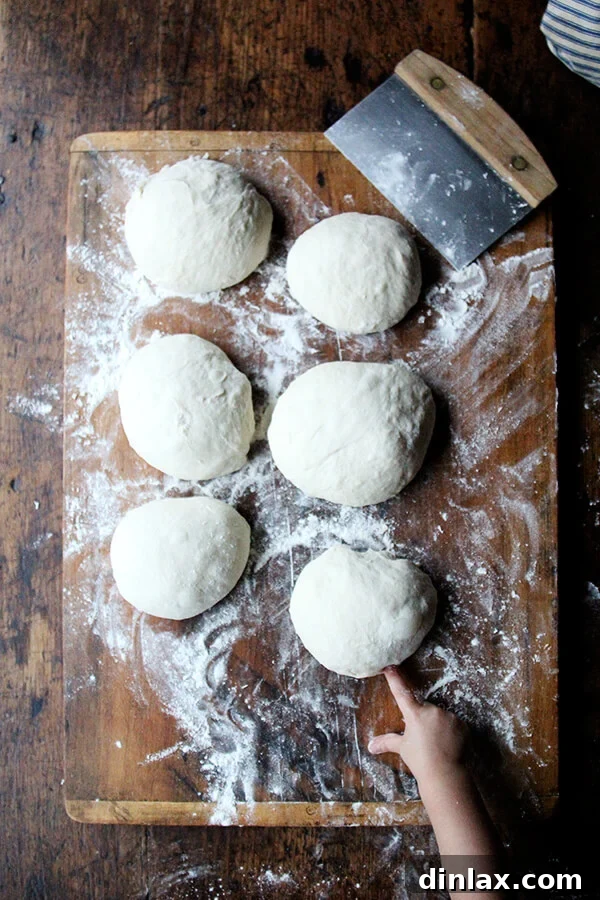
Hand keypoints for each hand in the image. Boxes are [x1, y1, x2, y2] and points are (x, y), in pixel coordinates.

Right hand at [368, 666, 467, 785]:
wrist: (445, 774)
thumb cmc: (421, 761)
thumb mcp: (403, 749)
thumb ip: (387, 742)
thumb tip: (370, 746)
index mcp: (415, 714)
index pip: (402, 693)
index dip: (395, 679)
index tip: (390, 666)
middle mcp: (432, 711)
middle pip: (425, 710)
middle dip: (424, 720)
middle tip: (424, 739)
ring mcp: (448, 716)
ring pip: (440, 717)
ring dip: (438, 726)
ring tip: (437, 744)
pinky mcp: (461, 723)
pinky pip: (453, 723)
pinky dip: (451, 731)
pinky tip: (449, 744)